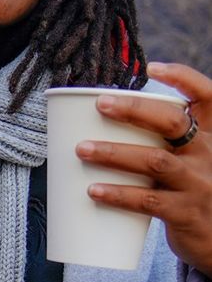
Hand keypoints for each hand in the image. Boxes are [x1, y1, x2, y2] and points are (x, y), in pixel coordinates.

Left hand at [74, 63, 211, 274]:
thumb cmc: (194, 196)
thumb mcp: (192, 164)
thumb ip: (164, 144)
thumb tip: (105, 127)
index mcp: (210, 136)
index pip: (207, 96)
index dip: (184, 77)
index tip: (152, 67)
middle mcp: (209, 154)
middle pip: (174, 122)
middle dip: (134, 110)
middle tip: (100, 105)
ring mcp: (199, 184)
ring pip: (155, 161)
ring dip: (114, 153)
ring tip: (82, 149)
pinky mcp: (185, 213)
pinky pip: (147, 202)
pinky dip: (118, 194)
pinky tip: (93, 191)